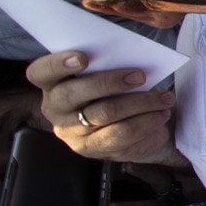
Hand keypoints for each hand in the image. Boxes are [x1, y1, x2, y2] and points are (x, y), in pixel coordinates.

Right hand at [27, 51, 182, 165]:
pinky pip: (120, 133)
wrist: (142, 127)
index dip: (57, 64)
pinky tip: (161, 114)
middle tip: (140, 75)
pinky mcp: (91, 149)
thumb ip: (109, 65)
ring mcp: (70, 132)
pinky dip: (146, 121)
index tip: (84, 57)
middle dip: (109, 82)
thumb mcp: (113, 75)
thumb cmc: (122, 92)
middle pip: (71, 93)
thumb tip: (129, 56)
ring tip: (165, 97)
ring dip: (140, 102)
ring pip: (103, 113)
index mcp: (52, 84)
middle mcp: (54, 109)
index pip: (40, 72)